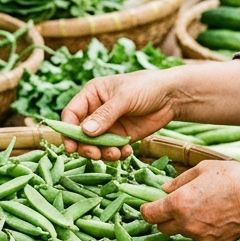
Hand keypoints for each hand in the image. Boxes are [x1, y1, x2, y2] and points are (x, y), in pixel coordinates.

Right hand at [60, 69, 181, 160]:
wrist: (171, 96)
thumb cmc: (146, 87)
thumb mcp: (124, 98)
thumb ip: (105, 115)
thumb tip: (84, 131)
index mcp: (92, 95)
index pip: (71, 114)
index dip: (68, 130)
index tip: (71, 146)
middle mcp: (96, 111)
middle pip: (80, 133)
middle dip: (86, 146)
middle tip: (95, 154)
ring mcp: (108, 125)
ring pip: (95, 145)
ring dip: (102, 152)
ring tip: (116, 153)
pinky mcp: (121, 136)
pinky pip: (111, 149)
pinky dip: (116, 154)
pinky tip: (126, 152)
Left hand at [141, 161, 239, 240]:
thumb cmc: (232, 177)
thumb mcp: (202, 169)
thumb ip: (179, 181)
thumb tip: (164, 189)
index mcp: (179, 204)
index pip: (150, 215)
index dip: (146, 210)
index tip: (149, 205)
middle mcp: (186, 224)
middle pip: (163, 228)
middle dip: (164, 217)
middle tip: (176, 204)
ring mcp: (201, 237)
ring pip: (184, 232)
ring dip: (186, 222)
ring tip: (204, 205)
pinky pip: (201, 237)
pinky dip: (203, 228)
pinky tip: (216, 214)